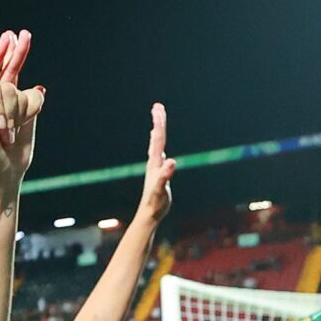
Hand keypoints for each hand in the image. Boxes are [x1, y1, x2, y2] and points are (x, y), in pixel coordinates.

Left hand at [0, 30, 45, 187]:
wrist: (2, 172)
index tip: (11, 39)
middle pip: (8, 79)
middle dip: (7, 107)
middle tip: (25, 35)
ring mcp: (9, 98)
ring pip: (21, 90)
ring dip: (17, 115)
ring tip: (7, 134)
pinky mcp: (26, 106)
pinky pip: (36, 97)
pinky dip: (32, 110)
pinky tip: (23, 120)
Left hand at [136, 102, 176, 227]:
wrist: (149, 214)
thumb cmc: (155, 203)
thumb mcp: (161, 189)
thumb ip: (165, 175)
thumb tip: (171, 161)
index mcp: (155, 163)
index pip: (159, 139)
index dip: (159, 123)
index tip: (158, 109)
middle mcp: (154, 163)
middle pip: (157, 138)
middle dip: (158, 122)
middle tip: (157, 106)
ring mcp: (155, 168)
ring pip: (156, 145)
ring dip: (158, 132)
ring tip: (157, 122)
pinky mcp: (158, 175)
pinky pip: (158, 156)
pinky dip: (159, 147)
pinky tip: (159, 149)